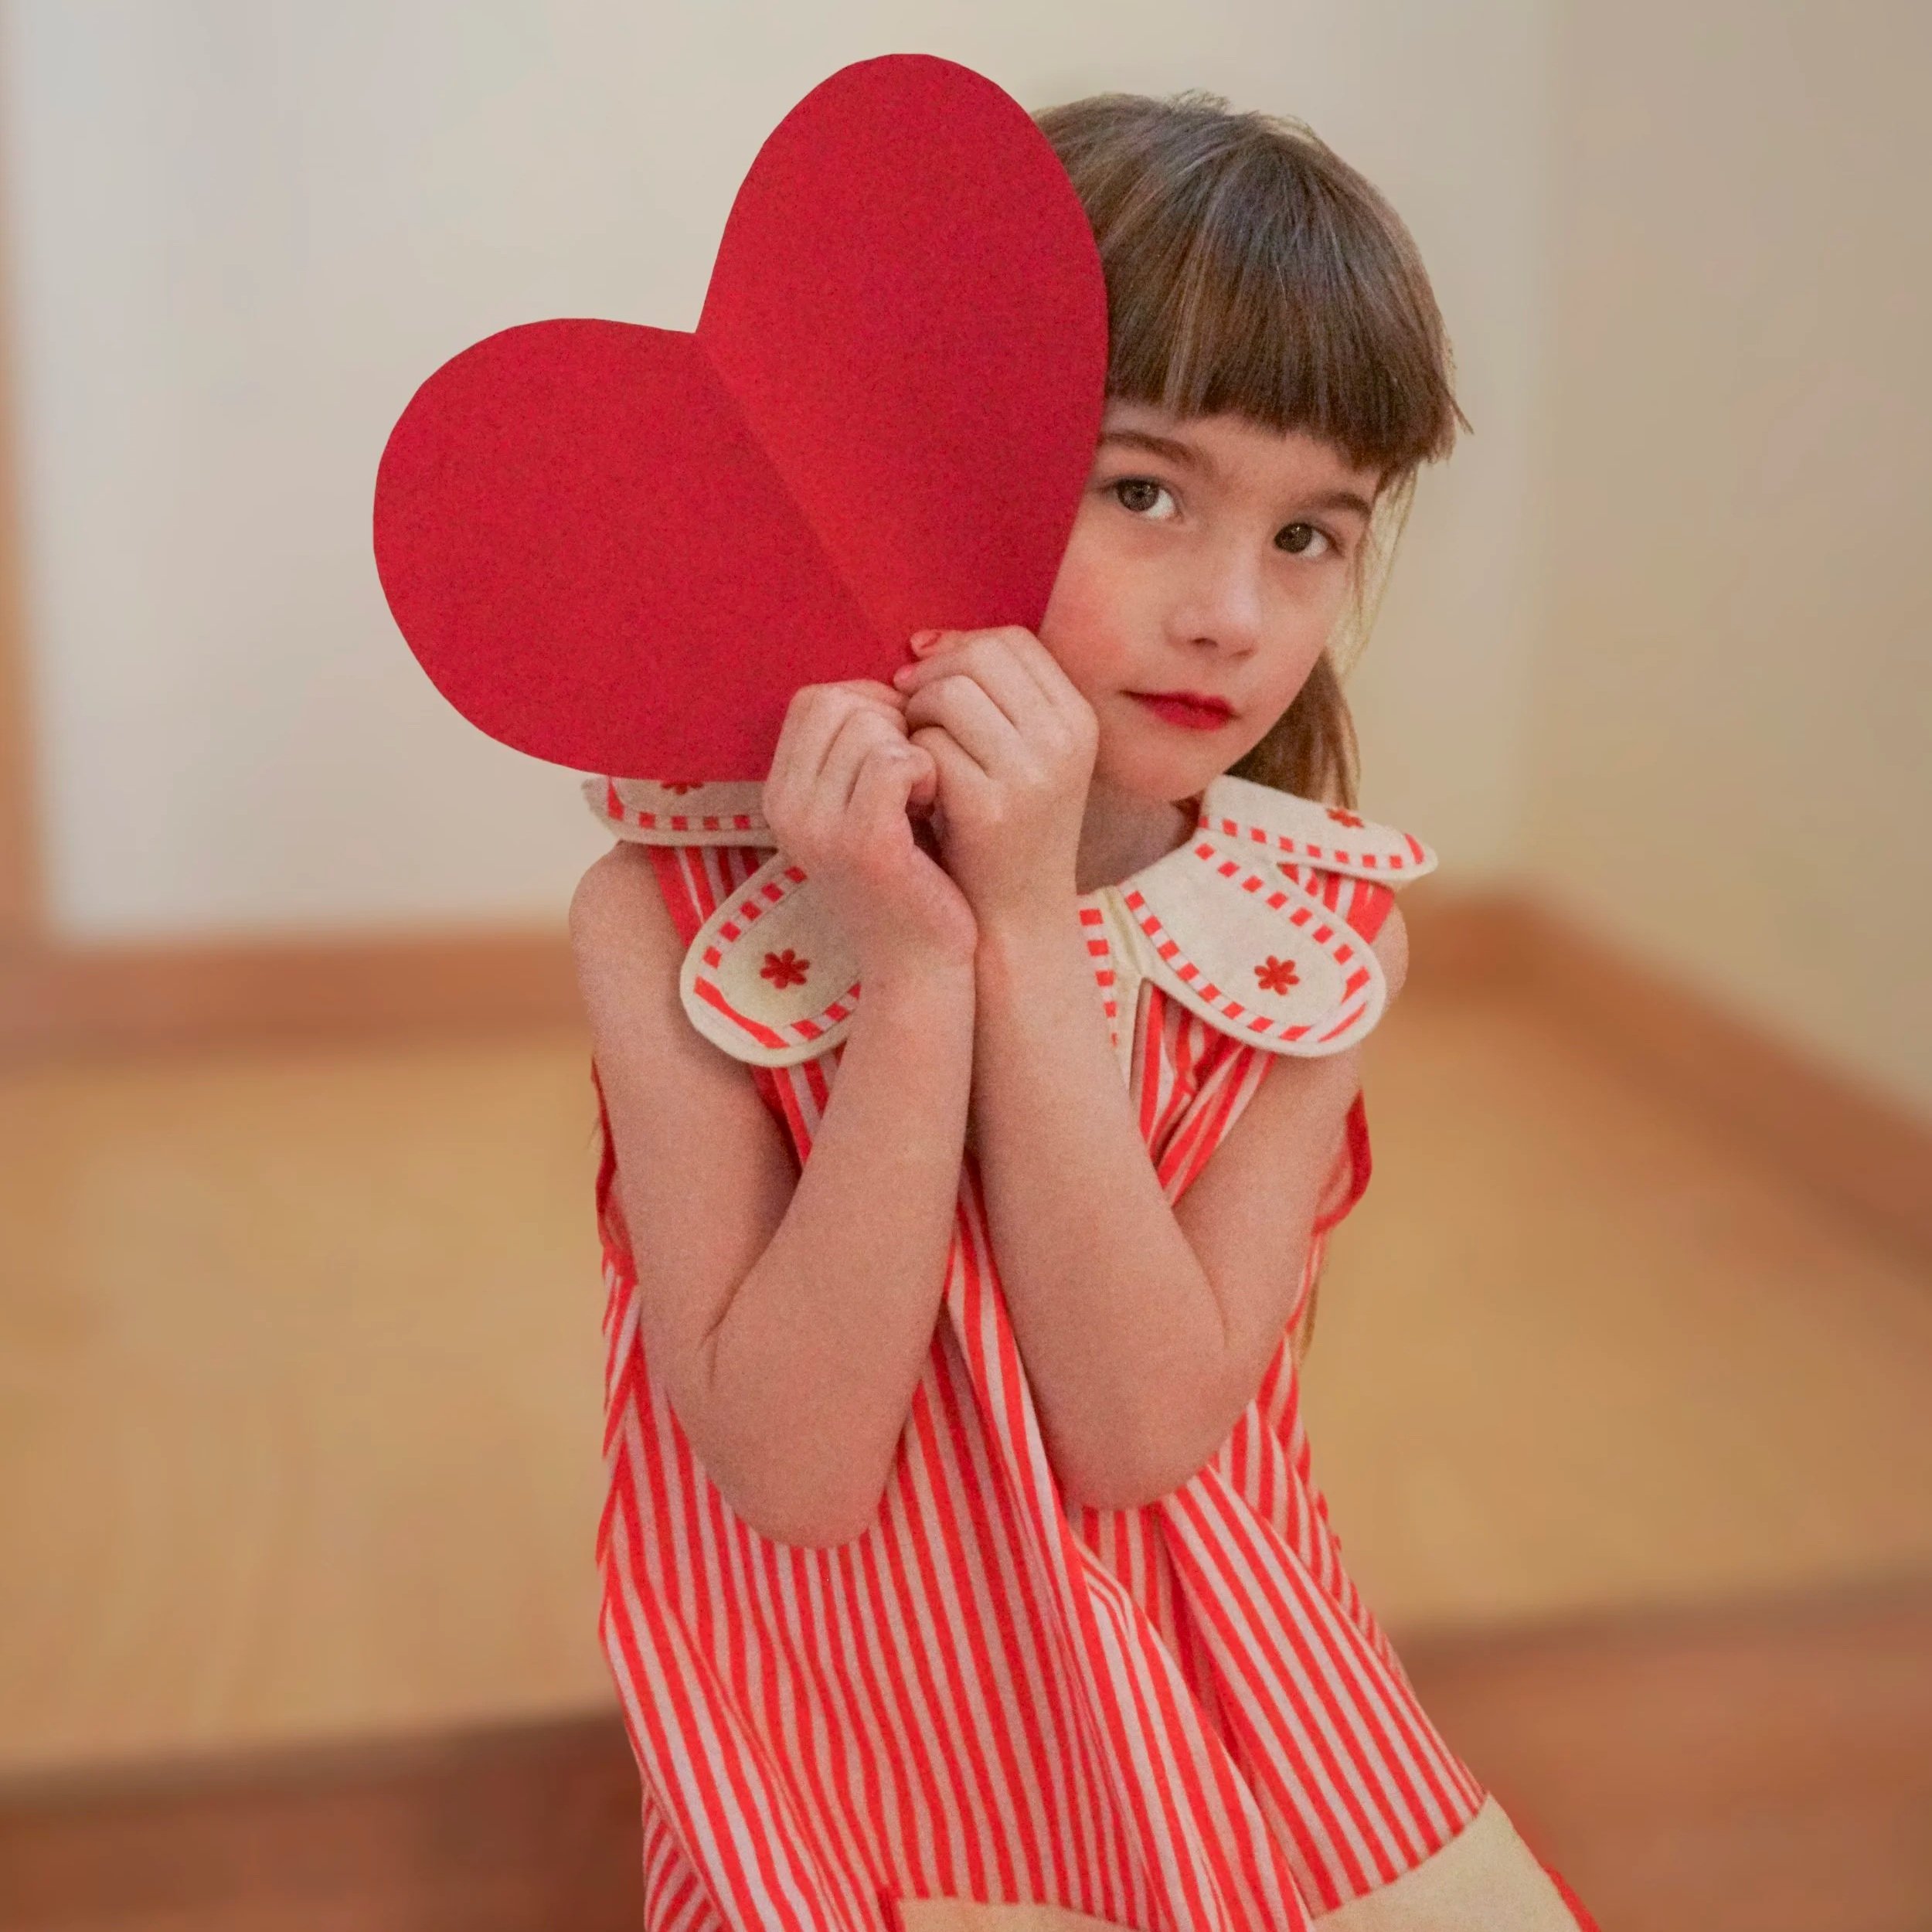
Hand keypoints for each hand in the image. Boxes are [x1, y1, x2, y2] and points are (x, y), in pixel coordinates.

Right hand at [761, 680, 978, 976]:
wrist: (921, 963)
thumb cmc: (909, 874)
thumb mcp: (865, 806)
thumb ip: (859, 749)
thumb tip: (896, 681)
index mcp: (780, 795)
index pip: (814, 700)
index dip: (870, 702)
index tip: (904, 741)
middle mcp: (786, 809)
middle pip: (837, 703)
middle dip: (892, 720)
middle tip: (919, 767)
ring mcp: (819, 827)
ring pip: (868, 727)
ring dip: (913, 746)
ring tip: (927, 790)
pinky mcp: (864, 845)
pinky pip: (895, 761)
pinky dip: (926, 769)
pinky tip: (936, 801)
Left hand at [890, 627, 1097, 926]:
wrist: (1018, 916)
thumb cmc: (1009, 825)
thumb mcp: (1024, 753)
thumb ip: (992, 695)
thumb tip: (922, 642)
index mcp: (1079, 717)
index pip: (1011, 640)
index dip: (959, 647)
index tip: (926, 677)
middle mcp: (1065, 739)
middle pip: (978, 657)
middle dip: (932, 677)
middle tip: (911, 715)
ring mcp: (1031, 773)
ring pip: (949, 694)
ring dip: (916, 716)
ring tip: (915, 754)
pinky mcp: (989, 807)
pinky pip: (928, 745)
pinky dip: (910, 759)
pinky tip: (916, 787)